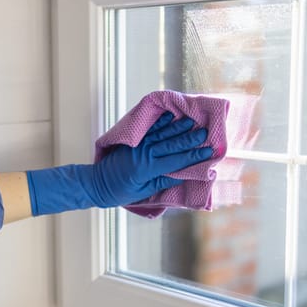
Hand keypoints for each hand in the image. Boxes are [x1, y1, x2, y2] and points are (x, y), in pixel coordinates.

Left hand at [26, 112, 212, 215]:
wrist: (96, 183)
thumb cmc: (120, 192)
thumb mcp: (143, 192)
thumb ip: (162, 181)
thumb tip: (183, 174)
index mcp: (148, 169)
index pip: (176, 160)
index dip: (194, 156)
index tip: (209, 151)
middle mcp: (144, 154)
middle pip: (171, 144)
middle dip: (189, 138)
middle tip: (206, 132)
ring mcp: (137, 145)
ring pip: (161, 134)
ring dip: (177, 127)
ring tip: (192, 120)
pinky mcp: (132, 140)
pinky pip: (148, 129)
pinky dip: (159, 122)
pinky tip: (169, 115)